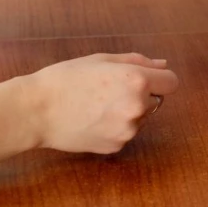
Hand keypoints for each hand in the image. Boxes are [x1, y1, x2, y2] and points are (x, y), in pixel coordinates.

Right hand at [21, 53, 178, 153]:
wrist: (36, 111)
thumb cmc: (66, 78)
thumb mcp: (102, 60)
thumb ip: (138, 61)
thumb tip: (162, 64)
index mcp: (136, 81)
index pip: (171, 82)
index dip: (160, 78)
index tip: (145, 78)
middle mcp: (137, 107)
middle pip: (155, 100)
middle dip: (141, 94)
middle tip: (109, 90)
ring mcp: (127, 130)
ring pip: (140, 118)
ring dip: (128, 112)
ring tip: (97, 106)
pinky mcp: (116, 146)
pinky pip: (125, 133)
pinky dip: (114, 127)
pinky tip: (92, 120)